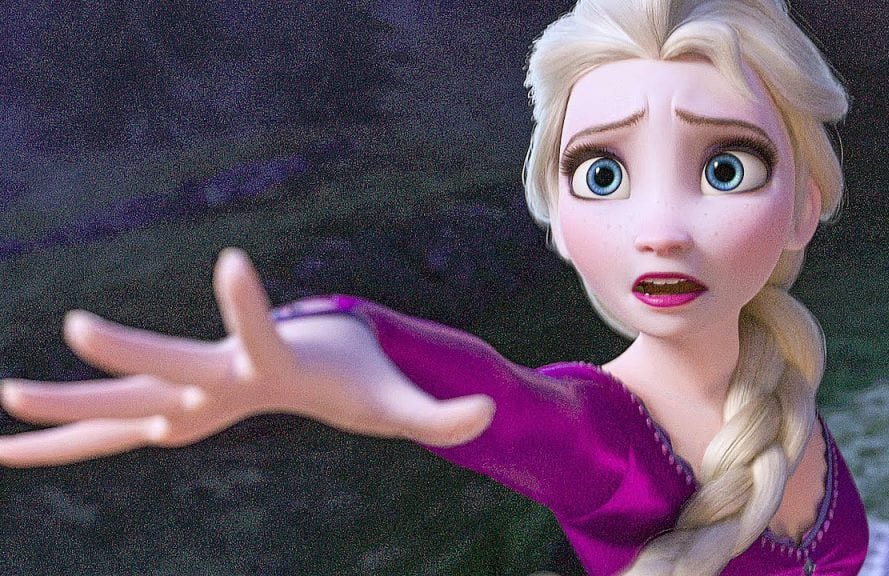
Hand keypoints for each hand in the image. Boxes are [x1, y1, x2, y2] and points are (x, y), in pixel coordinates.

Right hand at [0, 248, 494, 466]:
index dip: (247, 304)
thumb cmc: (353, 373)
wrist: (313, 352)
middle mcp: (220, 372)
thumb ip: (441, 412)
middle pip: (170, 360)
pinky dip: (65, 443)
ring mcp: (190, 391)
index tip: (235, 259)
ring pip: (118, 398)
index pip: (258, 333)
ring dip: (64, 408)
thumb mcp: (396, 402)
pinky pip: (110, 432)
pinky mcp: (173, 410)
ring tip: (0, 406)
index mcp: (272, 364)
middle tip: (78, 325)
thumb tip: (487, 416)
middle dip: (129, 348)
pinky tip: (9, 456)